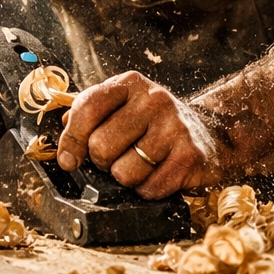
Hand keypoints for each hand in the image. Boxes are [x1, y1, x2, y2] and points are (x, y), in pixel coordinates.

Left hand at [56, 71, 222, 198]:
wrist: (209, 132)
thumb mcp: (122, 107)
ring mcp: (175, 126)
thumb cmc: (154, 123)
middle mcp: (154, 99)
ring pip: (124, 172)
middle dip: (103, 162)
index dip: (71, 140)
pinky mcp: (190, 155)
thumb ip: (89, 116)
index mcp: (130, 84)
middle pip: (101, 146)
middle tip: (117, 158)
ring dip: (127, 178)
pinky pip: (149, 189)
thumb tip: (64, 147)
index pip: (87, 108)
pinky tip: (158, 174)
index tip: (69, 160)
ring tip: (141, 164)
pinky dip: (147, 190)